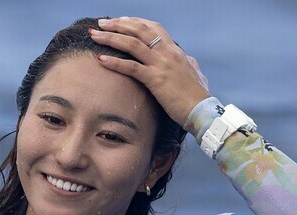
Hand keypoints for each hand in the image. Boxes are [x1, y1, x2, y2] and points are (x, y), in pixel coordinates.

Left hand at [90, 17, 210, 125]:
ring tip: (94, 35)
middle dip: (117, 24)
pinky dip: (114, 61)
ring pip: (132, 44)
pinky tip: (100, 59)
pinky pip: (131, 67)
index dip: (134, 22)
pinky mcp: (155, 79)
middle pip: (139, 30)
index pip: (153, 28)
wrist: (202, 110)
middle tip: (101, 23)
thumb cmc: (197, 96)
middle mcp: (168, 53)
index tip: (119, 21)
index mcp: (175, 50)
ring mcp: (161, 64)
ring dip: (110, 37)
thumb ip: (189, 64)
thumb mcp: (195, 74)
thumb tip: (189, 60)